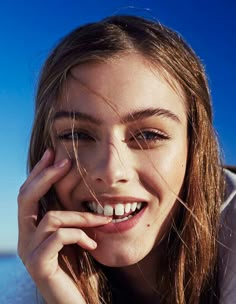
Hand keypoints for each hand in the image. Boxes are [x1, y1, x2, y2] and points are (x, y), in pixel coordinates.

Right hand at [18, 149, 110, 303]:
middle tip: (65, 161)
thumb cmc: (77, 266)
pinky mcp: (39, 265)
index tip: (54, 153)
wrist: (74, 301)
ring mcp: (29, 252)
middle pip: (26, 197)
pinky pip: (59, 238)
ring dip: (81, 216)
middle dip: (46, 176)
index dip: (39, 172)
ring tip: (103, 220)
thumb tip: (76, 188)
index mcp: (32, 228)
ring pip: (51, 218)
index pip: (29, 193)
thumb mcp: (72, 234)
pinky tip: (93, 245)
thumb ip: (69, 216)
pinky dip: (81, 236)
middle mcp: (25, 237)